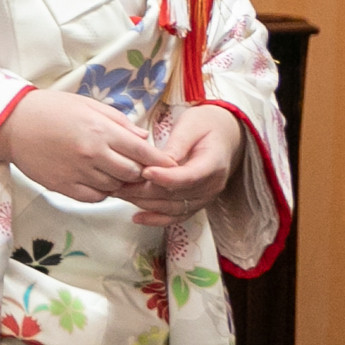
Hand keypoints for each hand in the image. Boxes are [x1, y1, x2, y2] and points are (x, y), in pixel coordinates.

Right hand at [0, 90, 159, 201]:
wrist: (13, 125)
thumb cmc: (51, 109)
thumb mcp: (88, 105)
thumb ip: (119, 122)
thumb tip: (144, 138)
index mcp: (101, 131)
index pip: (143, 152)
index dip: (161, 161)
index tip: (172, 165)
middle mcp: (93, 155)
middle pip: (133, 174)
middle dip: (140, 171)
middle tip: (139, 166)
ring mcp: (79, 173)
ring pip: (116, 187)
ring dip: (121, 181)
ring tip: (114, 170)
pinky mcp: (65, 188)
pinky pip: (96, 197)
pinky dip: (102, 191)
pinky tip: (97, 178)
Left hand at [125, 104, 241, 221]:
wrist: (224, 136)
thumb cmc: (206, 125)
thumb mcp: (191, 125)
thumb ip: (176, 144)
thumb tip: (158, 161)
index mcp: (214, 163)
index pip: (189, 176)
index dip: (166, 177)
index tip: (145, 172)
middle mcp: (211, 186)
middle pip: (176, 195)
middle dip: (146, 191)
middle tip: (120, 183)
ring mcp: (205, 198)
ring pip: (172, 208)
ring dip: (145, 204)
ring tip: (121, 194)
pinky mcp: (196, 203)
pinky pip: (176, 216)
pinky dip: (156, 219)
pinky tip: (137, 217)